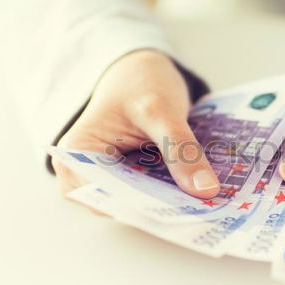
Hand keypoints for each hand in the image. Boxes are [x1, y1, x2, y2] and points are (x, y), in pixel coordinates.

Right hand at [52, 49, 219, 201]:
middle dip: (163, 208)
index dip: (142, 206)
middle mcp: (85, 177)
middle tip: (205, 209)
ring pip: (143, 205)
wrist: (141, 74)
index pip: (106, 198)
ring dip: (173, 204)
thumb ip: (180, 148)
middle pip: (125, 206)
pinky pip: (155, 196)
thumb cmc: (138, 84)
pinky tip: (202, 192)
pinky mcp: (132, 184)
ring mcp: (109, 183)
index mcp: (76, 158)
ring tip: (208, 203)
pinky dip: (176, 194)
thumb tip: (205, 190)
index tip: (180, 210)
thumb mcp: (160, 110)